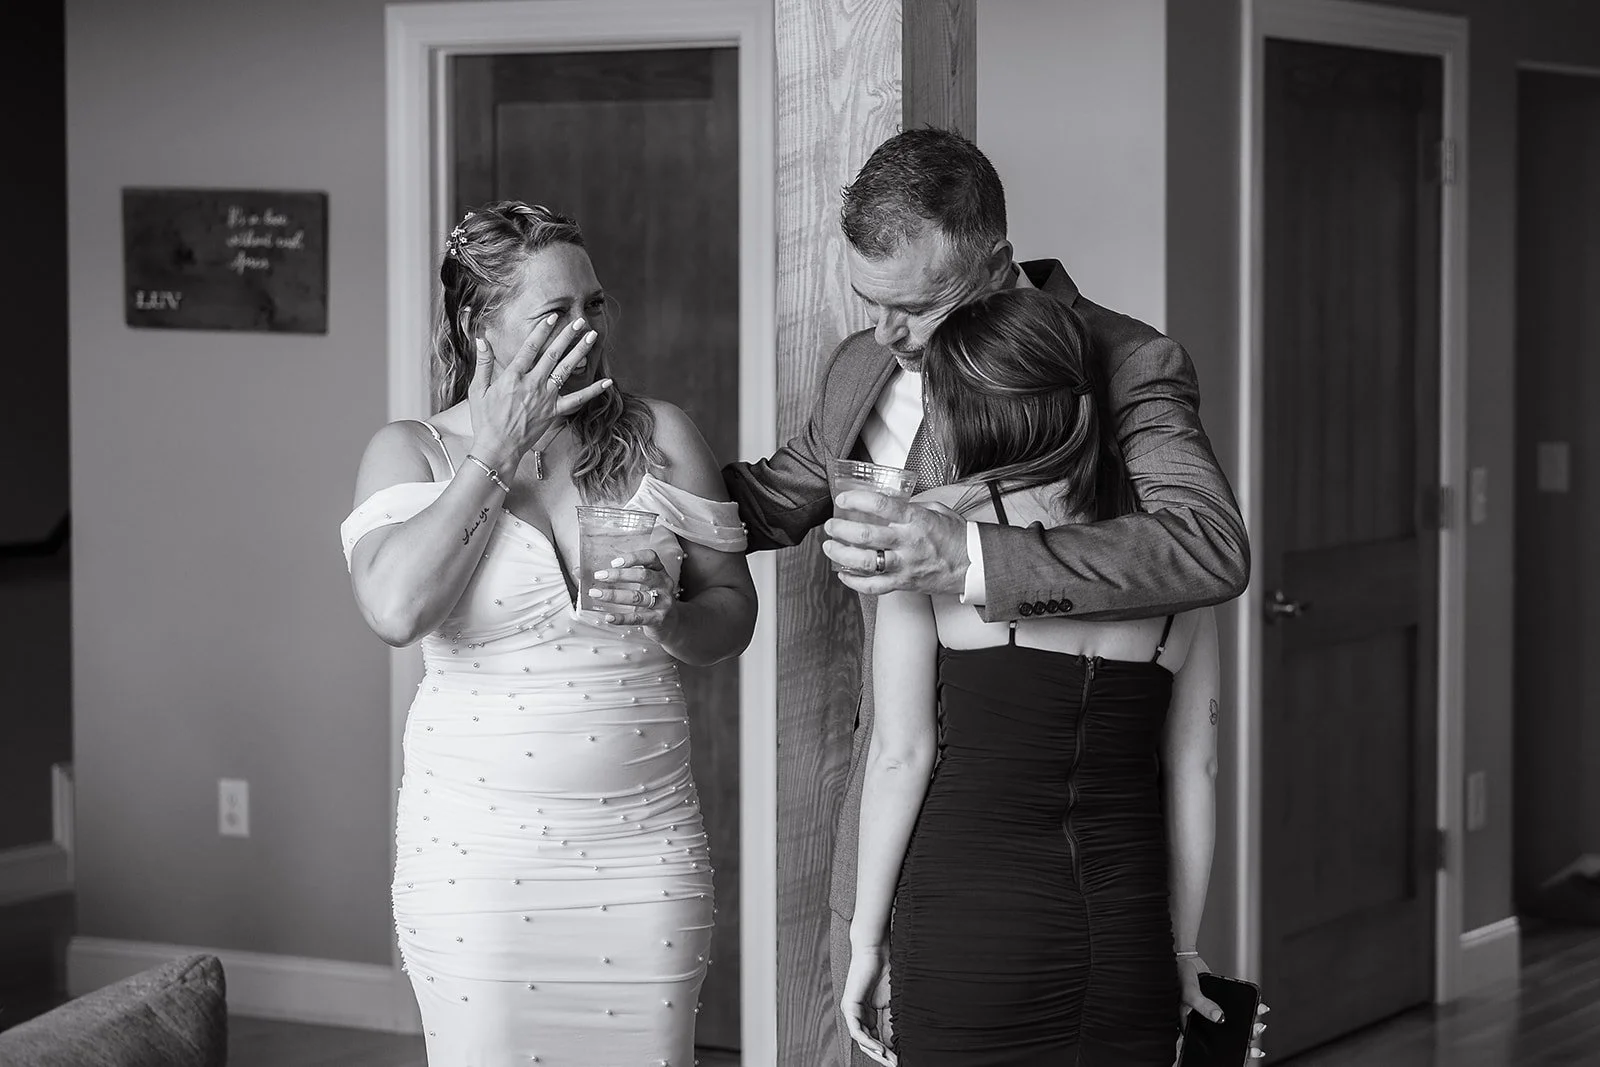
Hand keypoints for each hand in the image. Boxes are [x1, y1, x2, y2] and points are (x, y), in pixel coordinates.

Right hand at [467, 314, 612, 468]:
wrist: (498, 447)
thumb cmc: (485, 420)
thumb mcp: (478, 389)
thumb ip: (483, 363)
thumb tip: (481, 339)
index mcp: (513, 376)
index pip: (530, 348)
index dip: (542, 331)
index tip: (553, 317)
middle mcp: (532, 384)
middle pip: (552, 355)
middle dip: (566, 336)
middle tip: (579, 321)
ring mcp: (545, 398)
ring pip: (566, 370)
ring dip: (580, 352)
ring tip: (592, 337)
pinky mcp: (554, 412)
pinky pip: (577, 400)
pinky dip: (592, 391)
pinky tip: (607, 382)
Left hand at [588, 549, 679, 640]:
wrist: (672, 624)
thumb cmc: (650, 599)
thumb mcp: (639, 585)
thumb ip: (615, 577)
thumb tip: (578, 571)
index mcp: (659, 571)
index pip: (651, 557)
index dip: (633, 557)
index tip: (614, 561)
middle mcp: (664, 584)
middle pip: (643, 575)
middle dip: (619, 575)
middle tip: (599, 576)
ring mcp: (663, 602)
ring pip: (638, 597)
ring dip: (615, 595)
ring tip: (596, 594)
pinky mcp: (658, 619)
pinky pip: (638, 618)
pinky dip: (622, 618)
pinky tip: (608, 617)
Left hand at [823, 495, 967, 596]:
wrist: (974, 565)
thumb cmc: (955, 537)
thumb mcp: (936, 510)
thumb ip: (910, 506)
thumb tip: (888, 502)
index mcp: (916, 520)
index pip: (880, 506)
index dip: (857, 500)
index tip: (843, 499)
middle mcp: (908, 543)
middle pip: (865, 536)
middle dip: (841, 529)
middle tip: (831, 525)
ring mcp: (905, 565)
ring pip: (865, 562)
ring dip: (841, 554)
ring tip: (830, 546)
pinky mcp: (904, 583)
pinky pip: (874, 587)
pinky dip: (854, 582)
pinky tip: (844, 574)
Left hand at [841, 943, 895, 1065]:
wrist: (877, 952)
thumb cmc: (886, 972)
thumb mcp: (892, 1003)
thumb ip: (892, 1022)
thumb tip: (897, 1043)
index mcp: (869, 1014)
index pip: (877, 1038)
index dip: (888, 1050)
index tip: (900, 1059)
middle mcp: (859, 1015)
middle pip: (868, 1042)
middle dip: (882, 1055)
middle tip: (895, 1064)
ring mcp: (852, 1011)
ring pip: (861, 1039)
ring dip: (876, 1052)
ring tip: (889, 1059)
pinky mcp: (848, 1006)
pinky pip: (856, 1030)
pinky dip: (868, 1041)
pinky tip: (880, 1048)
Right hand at [1173, 957, 1267, 1062]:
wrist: (1184, 958)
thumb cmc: (1177, 977)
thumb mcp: (1189, 994)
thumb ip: (1203, 1006)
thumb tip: (1219, 1018)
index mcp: (1192, 1025)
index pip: (1212, 1043)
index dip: (1231, 1048)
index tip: (1248, 1049)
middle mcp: (1203, 1020)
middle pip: (1227, 1035)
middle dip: (1245, 1036)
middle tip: (1257, 1031)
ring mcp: (1213, 1011)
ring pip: (1233, 1022)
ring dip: (1248, 1023)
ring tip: (1260, 1022)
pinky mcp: (1220, 1001)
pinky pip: (1236, 1007)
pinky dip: (1247, 1008)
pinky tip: (1256, 1007)